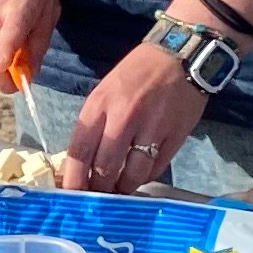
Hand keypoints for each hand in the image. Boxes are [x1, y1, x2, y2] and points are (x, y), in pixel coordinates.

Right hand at [0, 0, 58, 94]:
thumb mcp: (49, 9)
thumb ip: (40, 42)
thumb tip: (31, 73)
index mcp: (17, 11)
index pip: (8, 39)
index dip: (7, 61)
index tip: (14, 78)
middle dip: (4, 82)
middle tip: (20, 80)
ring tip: (14, 55)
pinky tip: (2, 41)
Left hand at [64, 36, 214, 193]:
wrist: (182, 55)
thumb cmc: (138, 73)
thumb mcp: (105, 91)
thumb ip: (94, 125)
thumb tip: (83, 162)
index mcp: (99, 105)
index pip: (79, 151)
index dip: (73, 179)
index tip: (71, 195)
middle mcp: (123, 118)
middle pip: (105, 169)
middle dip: (99, 189)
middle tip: (98, 197)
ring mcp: (152, 129)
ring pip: (132, 175)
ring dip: (124, 187)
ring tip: (120, 189)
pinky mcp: (175, 137)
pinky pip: (156, 169)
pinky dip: (145, 177)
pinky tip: (140, 175)